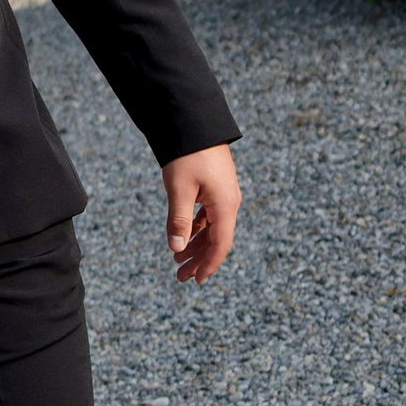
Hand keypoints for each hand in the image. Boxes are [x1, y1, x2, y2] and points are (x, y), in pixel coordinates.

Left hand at [163, 144, 240, 283]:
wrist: (195, 124)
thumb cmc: (187, 156)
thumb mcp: (179, 189)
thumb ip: (178, 220)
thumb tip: (176, 248)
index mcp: (225, 205)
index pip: (220, 245)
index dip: (208, 265)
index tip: (196, 281)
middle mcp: (229, 202)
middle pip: (217, 240)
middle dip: (199, 259)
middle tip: (180, 276)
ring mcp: (224, 195)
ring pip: (212, 229)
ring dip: (196, 245)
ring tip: (177, 260)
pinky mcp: (216, 188)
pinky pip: (209, 216)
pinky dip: (196, 228)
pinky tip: (183, 236)